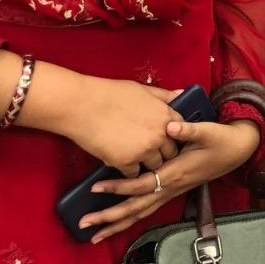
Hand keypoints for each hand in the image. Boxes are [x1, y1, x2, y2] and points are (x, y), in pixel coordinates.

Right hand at [60, 78, 183, 177]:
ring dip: (146, 163)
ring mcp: (144, 151)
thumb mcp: (142, 89)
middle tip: (148, 148)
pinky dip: (128, 169)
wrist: (83, 105)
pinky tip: (120, 160)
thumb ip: (163, 96)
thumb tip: (180, 94)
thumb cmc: (110, 93)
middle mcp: (159, 135)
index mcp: (165, 115)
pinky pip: (134, 174)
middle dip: (162, 152)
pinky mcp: (127, 163)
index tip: (165, 137)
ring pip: (155, 166)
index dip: (174, 135)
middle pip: (171, 153)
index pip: (182, 132)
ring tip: (134, 155)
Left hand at [79, 118, 261, 243]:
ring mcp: (171, 192)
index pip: (143, 184)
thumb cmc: (221, 140)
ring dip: (116, 224)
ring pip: (140, 214)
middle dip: (110, 217)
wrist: (236, 151)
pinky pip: (146, 210)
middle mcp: (171, 187)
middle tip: (84, 223)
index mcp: (176, 173)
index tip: (96, 186)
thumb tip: (169, 125)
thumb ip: (188, 129)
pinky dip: (128, 219)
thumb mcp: (208, 131)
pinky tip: (114, 224)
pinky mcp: (171, 191)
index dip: (120, 186)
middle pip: (136, 208)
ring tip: (92, 234)